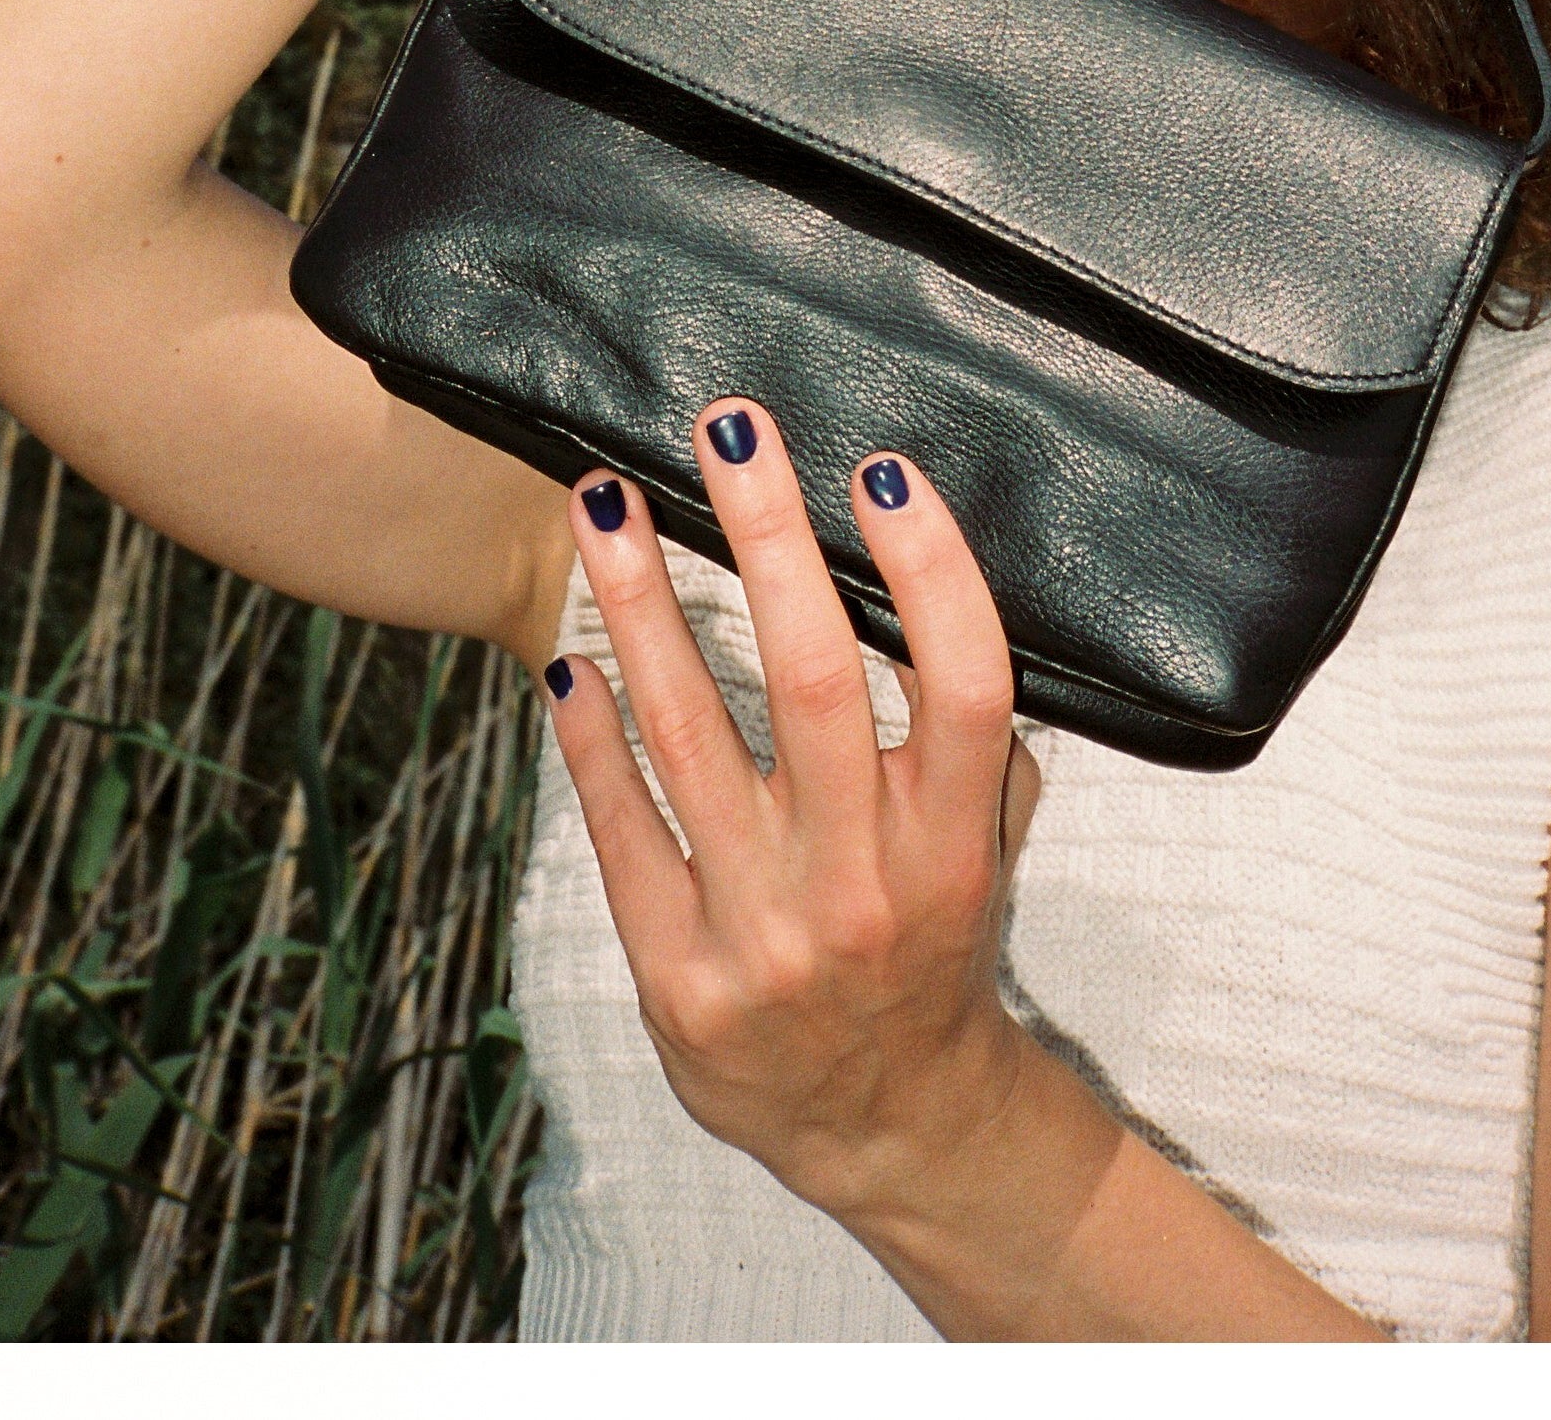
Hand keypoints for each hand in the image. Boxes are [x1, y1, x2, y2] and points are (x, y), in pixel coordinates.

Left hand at [542, 398, 1046, 1238]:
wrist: (889, 1124)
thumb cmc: (932, 940)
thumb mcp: (982, 846)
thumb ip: (964, 736)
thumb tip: (918, 569)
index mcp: (954, 842)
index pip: (966, 684)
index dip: (932, 570)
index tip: (882, 469)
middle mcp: (864, 883)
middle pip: (813, 679)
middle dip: (766, 535)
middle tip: (728, 425)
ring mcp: (765, 933)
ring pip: (692, 735)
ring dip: (639, 605)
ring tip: (598, 503)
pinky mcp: (678, 975)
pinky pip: (624, 830)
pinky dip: (591, 740)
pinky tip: (568, 662)